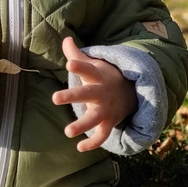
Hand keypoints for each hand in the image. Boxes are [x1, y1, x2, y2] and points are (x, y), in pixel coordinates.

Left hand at [51, 37, 137, 151]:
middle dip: (72, 96)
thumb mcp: (94, 64)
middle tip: (55, 98)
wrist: (132, 93)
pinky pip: (102, 135)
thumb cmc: (104, 77)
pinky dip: (93, 143)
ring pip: (94, 118)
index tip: (69, 64)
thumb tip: (65, 38)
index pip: (87, 69)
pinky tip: (79, 148)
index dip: (79, 66)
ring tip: (67, 132)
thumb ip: (77, 54)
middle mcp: (101, 92)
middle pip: (87, 93)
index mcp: (97, 76)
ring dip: (82, 125)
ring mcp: (106, 108)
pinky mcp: (109, 122)